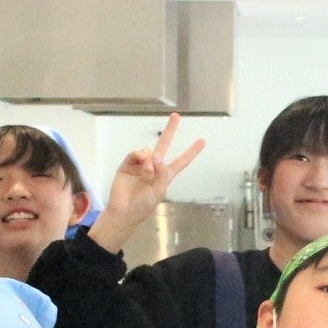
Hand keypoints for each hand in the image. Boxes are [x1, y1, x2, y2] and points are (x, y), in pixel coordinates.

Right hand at [87, 113, 205, 254]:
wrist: (124, 211)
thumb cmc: (143, 205)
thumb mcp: (159, 191)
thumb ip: (162, 173)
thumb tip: (157, 156)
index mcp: (165, 175)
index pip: (181, 161)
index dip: (191, 152)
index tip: (202, 141)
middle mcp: (154, 167)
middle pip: (164, 144)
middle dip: (170, 130)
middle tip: (176, 116)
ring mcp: (141, 164)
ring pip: (149, 150)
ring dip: (150, 158)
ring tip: (148, 171)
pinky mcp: (128, 164)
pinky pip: (136, 153)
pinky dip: (140, 156)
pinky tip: (142, 162)